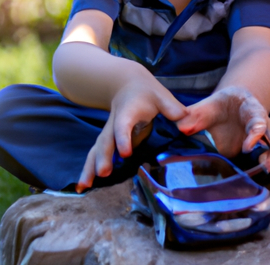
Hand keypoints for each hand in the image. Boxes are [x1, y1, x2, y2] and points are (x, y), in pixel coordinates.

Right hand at [76, 77, 186, 192]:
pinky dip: (88, 168)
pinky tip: (83, 186)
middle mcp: (114, 123)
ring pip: (97, 149)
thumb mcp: (161, 95)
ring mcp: (108, 132)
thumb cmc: (147, 91)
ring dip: (90, 166)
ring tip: (84, 186)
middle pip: (106, 140)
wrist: (126, 83)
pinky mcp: (107, 140)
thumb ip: (172, 108)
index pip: (123, 125)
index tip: (124, 153)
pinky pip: (95, 154)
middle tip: (104, 173)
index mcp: (128, 112)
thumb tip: (186, 123)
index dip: (123, 138)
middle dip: (103, 156)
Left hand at [176, 86, 269, 171]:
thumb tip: (181, 126)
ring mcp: (261, 137)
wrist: (229, 104)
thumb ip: (194, 115)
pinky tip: (253, 174)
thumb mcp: (207, 106)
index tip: (246, 148)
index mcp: (251, 109)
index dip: (255, 134)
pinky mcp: (257, 149)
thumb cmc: (218, 106)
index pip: (259, 120)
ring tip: (263, 171)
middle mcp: (261, 123)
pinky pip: (267, 156)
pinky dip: (264, 165)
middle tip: (264, 166)